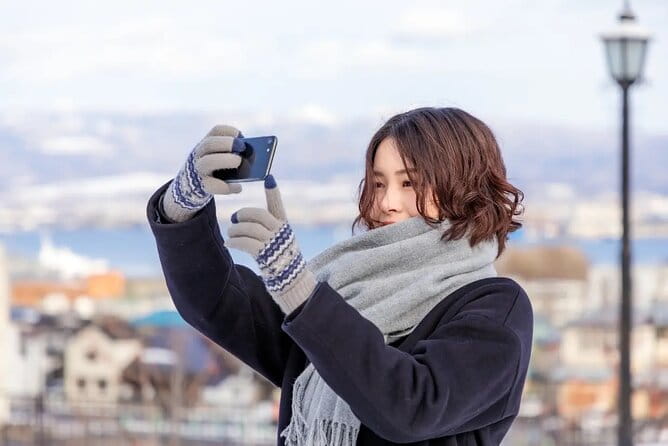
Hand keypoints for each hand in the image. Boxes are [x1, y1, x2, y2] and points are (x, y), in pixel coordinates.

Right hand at [161, 124, 245, 222]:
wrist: (195, 185)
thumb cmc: (217, 168)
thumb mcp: (222, 157)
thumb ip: (235, 154)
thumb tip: (251, 156)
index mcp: (208, 143)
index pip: (216, 131)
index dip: (229, 131)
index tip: (240, 135)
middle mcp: (200, 154)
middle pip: (209, 143)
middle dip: (227, 143)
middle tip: (242, 147)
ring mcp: (199, 169)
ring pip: (207, 162)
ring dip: (225, 160)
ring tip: (239, 162)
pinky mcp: (202, 185)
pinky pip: (212, 185)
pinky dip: (226, 186)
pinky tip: (238, 188)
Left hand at [225, 174, 317, 314]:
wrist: (294, 286)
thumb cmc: (284, 264)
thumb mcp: (281, 244)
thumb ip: (270, 231)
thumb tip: (252, 223)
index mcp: (285, 228)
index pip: (279, 206)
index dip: (273, 192)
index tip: (269, 178)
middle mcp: (282, 233)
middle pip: (258, 215)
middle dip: (243, 215)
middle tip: (235, 219)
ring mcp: (275, 244)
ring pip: (249, 228)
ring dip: (235, 230)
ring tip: (230, 234)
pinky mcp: (266, 256)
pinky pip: (246, 243)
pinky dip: (234, 241)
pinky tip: (229, 243)